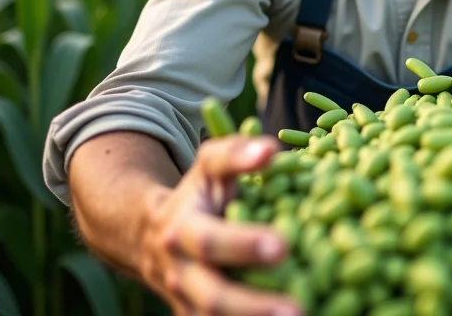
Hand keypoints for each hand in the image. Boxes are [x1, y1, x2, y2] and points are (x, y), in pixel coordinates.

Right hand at [138, 135, 300, 315]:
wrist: (155, 236)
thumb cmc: (199, 196)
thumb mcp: (209, 168)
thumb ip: (235, 154)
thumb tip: (271, 151)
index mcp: (182, 231)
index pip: (211, 240)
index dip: (243, 244)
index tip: (282, 246)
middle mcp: (182, 273)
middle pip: (213, 296)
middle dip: (253, 304)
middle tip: (296, 308)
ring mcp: (187, 303)